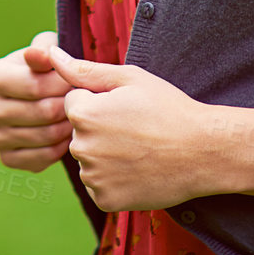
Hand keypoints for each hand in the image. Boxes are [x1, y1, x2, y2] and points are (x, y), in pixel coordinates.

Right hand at [0, 31, 73, 172]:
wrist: (39, 96)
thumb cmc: (45, 68)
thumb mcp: (45, 50)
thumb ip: (43, 51)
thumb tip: (37, 55)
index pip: (35, 86)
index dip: (64, 84)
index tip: (77, 80)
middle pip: (43, 112)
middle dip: (69, 106)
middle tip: (84, 101)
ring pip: (45, 136)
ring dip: (69, 126)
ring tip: (78, 114)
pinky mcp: (7, 158)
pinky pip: (43, 158)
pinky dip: (61, 148)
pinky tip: (67, 134)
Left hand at [48, 44, 225, 210]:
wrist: (203, 152)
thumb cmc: (167, 108)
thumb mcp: (129, 79)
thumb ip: (84, 69)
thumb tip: (51, 53)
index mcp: (83, 114)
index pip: (74, 102)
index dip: (100, 101)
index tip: (126, 107)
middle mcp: (81, 148)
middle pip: (79, 133)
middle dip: (99, 129)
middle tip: (135, 129)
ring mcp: (93, 178)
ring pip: (89, 160)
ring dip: (105, 155)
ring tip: (139, 149)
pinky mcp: (105, 201)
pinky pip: (99, 185)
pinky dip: (113, 179)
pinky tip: (137, 170)